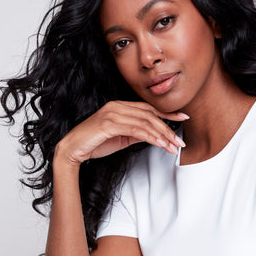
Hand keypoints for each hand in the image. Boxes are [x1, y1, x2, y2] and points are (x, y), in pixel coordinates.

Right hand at [54, 101, 188, 166]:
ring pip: (145, 122)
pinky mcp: (109, 123)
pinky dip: (151, 137)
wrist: (72, 149)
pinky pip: (136, 129)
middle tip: (180, 140)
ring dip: (162, 135)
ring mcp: (112, 113)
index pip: (148, 108)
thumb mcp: (120, 138)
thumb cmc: (93, 144)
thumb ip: (136, 133)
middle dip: (168, 127)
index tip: (183, 117)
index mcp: (119, 106)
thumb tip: (153, 134)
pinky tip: (160, 144)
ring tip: (174, 146)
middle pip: (149, 114)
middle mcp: (116, 106)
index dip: (167, 113)